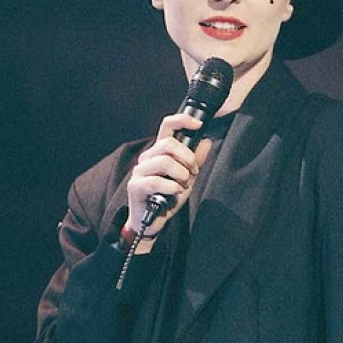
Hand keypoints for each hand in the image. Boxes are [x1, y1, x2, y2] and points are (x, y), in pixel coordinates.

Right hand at [125, 113, 211, 238]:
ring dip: (181, 174)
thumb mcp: (187, 177)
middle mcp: (148, 157)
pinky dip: (171, 187)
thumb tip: (207, 141)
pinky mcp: (135, 186)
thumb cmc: (167, 197)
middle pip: (168, 143)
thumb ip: (196, 160)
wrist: (153, 221)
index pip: (167, 126)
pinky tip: (174, 193)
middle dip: (187, 157)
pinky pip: (156, 181)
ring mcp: (140, 171)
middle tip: (193, 171)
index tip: (199, 125)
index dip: (183, 121)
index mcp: (159, 151)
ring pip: (164, 161)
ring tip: (182, 184)